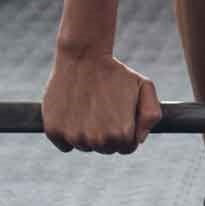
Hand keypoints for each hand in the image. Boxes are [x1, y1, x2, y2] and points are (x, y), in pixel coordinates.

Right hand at [41, 47, 159, 153]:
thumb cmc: (115, 72)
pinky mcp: (53, 131)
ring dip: (87, 133)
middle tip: (102, 109)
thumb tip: (139, 140)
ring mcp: (74, 136)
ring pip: (84, 147)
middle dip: (106, 134)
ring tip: (88, 107)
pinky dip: (67, 134)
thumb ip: (150, 115)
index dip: (125, 132)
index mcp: (121, 134)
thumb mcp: (144, 87)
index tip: (119, 114)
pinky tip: (73, 112)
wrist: (83, 56)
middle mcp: (97, 140)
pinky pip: (64, 145)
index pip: (126, 148)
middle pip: (105, 149)